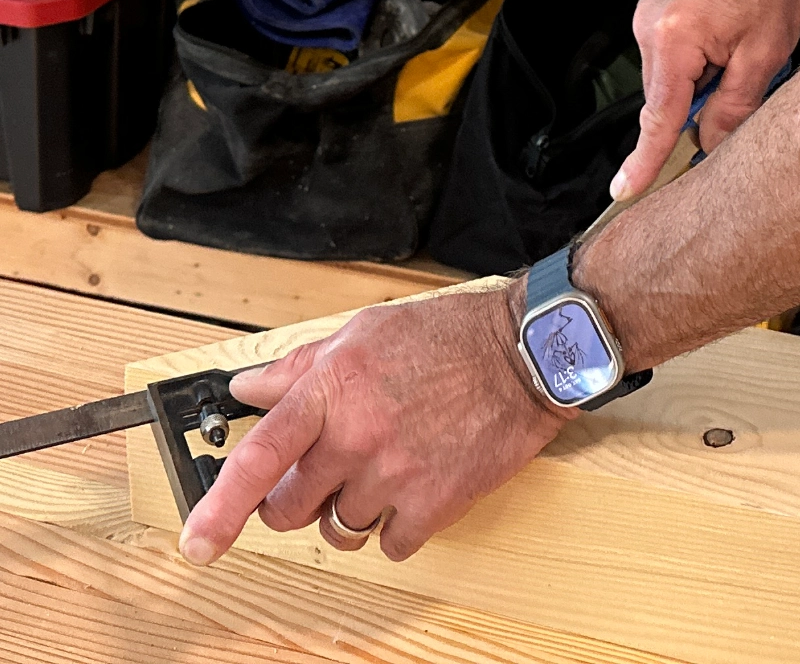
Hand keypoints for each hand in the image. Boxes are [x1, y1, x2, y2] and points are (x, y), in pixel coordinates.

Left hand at [177, 280, 565, 564]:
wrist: (525, 352)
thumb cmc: (449, 336)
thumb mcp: (366, 331)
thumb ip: (300, 365)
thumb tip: (247, 389)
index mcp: (333, 389)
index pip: (260, 456)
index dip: (218, 506)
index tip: (197, 542)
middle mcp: (358, 435)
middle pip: (289, 509)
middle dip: (295, 501)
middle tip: (323, 475)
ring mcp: (395, 474)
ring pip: (338, 530)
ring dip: (349, 512)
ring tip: (382, 471)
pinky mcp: (434, 504)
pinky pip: (389, 545)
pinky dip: (397, 527)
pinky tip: (417, 486)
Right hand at [610, 0, 799, 200]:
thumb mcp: (765, 53)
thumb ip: (733, 107)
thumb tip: (708, 146)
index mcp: (673, 37)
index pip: (657, 117)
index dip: (644, 161)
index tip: (624, 194)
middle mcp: (648, 23)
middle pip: (665, 97)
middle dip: (699, 105)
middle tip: (743, 80)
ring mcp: (648, 11)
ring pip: (669, 77)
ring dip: (701, 79)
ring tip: (740, 44)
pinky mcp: (656, 4)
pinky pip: (670, 53)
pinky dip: (695, 59)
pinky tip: (727, 36)